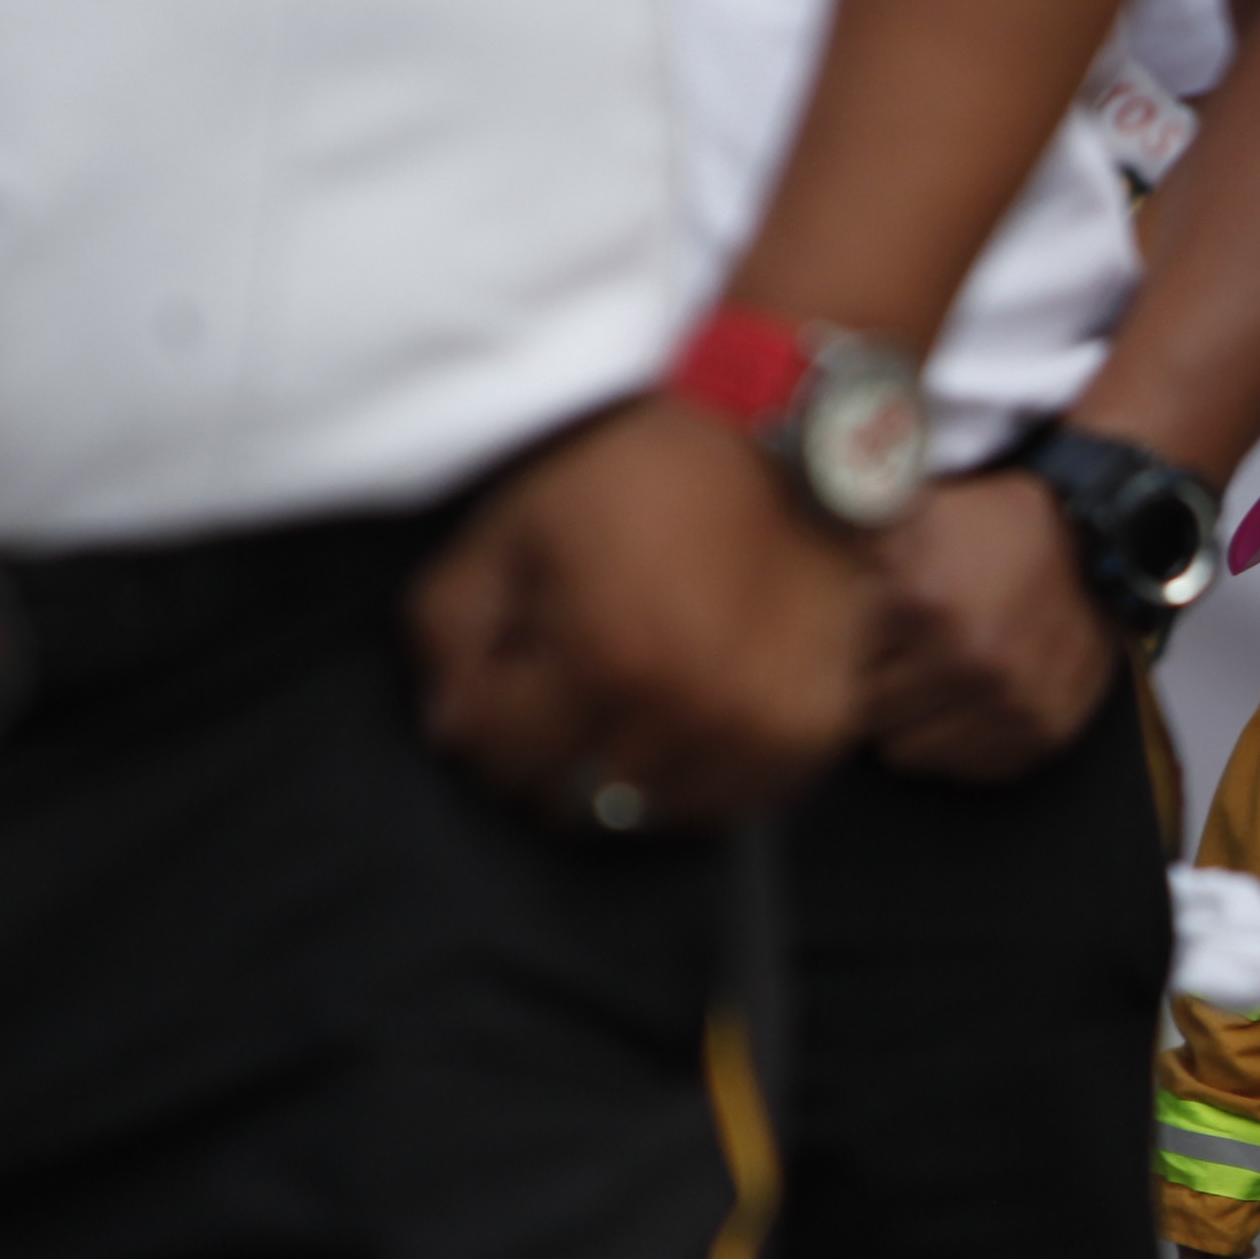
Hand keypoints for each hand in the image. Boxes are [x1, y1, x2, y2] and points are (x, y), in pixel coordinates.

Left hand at [407, 397, 867, 828]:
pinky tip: (686, 710)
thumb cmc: (642, 474)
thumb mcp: (516, 523)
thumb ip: (451, 624)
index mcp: (609, 654)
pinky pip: (724, 806)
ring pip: (646, 818)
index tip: (503, 672)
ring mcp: (760, 733)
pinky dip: (691, 775)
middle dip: (542, 754)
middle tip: (560, 690)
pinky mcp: (813, 739)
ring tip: (627, 697)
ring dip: (619, 772)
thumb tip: (446, 726)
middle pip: (566, 801)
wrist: (788, 441)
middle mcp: (691, 710)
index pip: (496, 754)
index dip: (479, 712)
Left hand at [859, 471, 1120, 781]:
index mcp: (922, 600)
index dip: (850, 652)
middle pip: (873, 718)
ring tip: (934, 682)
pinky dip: (961, 744)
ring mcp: (1011, 702)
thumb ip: (850, 516)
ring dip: (915, 724)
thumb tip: (800, 500)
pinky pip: (968, 770)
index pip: (841, 668)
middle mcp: (969, 658)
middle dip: (878, 691)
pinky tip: (971, 701)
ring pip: (914, 755)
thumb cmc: (996, 527)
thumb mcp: (917, 505)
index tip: (869, 635)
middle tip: (899, 660)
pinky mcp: (1044, 732)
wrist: (1098, 548)